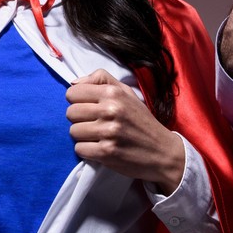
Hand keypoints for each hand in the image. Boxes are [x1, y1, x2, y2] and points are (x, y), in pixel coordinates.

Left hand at [65, 69, 184, 190]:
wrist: (162, 151)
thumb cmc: (141, 121)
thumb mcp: (127, 93)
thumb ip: (101, 80)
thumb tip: (73, 83)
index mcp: (113, 93)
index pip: (72, 93)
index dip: (78, 101)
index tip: (88, 108)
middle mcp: (110, 110)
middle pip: (70, 113)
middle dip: (79, 119)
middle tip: (95, 124)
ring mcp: (108, 132)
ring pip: (73, 131)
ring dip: (83, 136)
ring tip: (99, 136)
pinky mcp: (106, 152)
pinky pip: (79, 149)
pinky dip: (87, 151)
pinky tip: (100, 148)